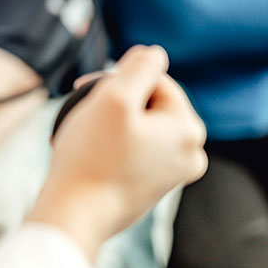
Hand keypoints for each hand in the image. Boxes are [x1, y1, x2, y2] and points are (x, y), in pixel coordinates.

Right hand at [29, 45, 206, 259]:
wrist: (76, 214)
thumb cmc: (92, 156)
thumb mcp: (115, 97)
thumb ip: (139, 67)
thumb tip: (154, 53)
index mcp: (189, 129)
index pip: (155, 80)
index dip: (118, 78)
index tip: (85, 90)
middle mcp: (191, 153)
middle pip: (150, 104)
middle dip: (117, 102)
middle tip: (83, 110)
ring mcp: (173, 174)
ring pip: (141, 127)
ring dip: (111, 122)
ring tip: (84, 133)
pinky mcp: (152, 188)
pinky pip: (135, 151)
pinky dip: (113, 146)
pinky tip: (90, 154)